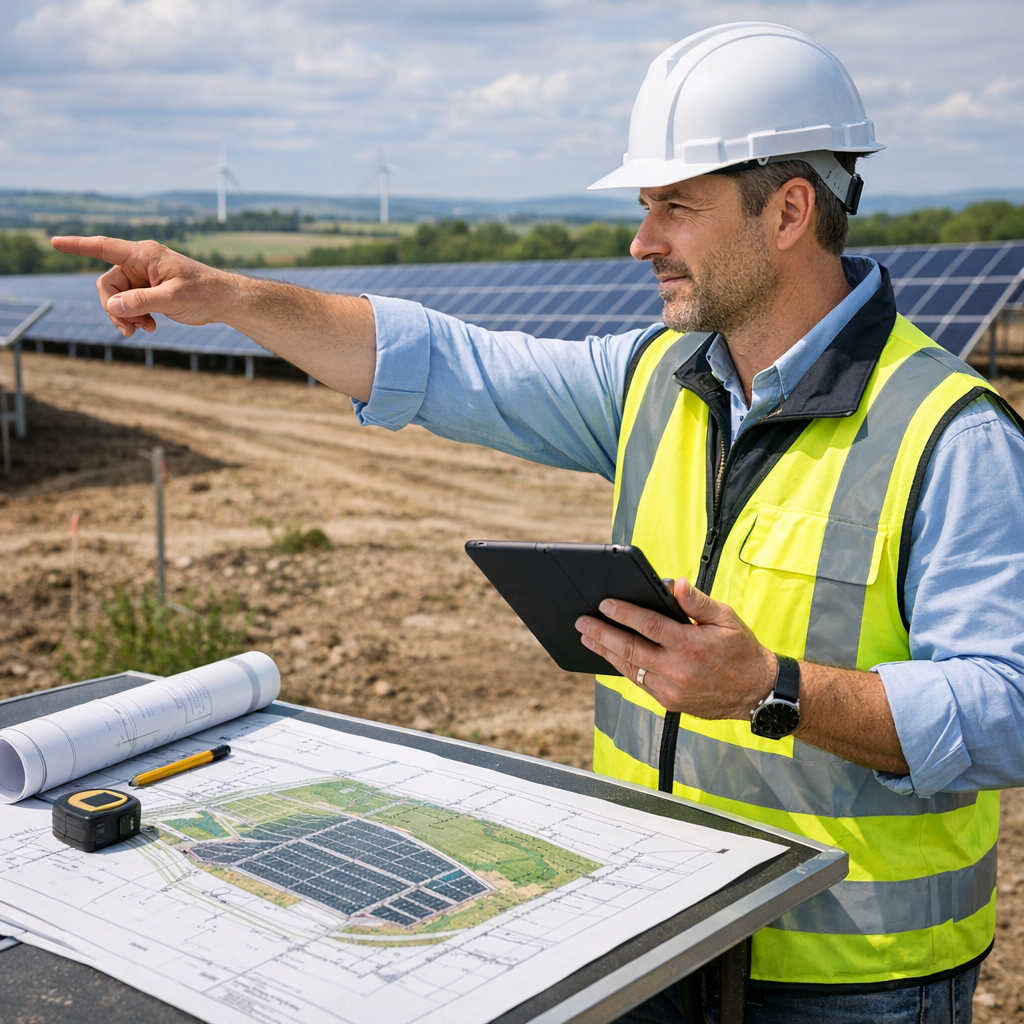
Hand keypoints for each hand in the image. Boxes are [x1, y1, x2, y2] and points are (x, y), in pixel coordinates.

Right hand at [49, 236, 239, 337]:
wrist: (224, 301)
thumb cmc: (204, 293)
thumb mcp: (173, 299)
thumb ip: (141, 302)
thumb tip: (112, 307)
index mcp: (144, 254)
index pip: (104, 247)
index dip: (78, 246)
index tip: (54, 242)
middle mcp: (140, 262)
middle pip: (107, 284)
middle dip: (113, 308)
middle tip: (129, 330)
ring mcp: (143, 277)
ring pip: (117, 298)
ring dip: (125, 317)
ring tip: (145, 331)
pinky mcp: (148, 291)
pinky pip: (129, 305)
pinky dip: (135, 318)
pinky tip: (150, 328)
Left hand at [575, 578, 776, 719]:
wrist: (757, 692)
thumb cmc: (741, 650)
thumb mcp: (726, 618)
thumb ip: (697, 601)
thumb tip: (674, 584)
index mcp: (691, 645)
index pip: (648, 625)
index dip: (623, 613)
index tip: (604, 604)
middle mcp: (678, 670)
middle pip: (630, 649)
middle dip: (602, 633)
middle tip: (582, 622)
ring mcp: (672, 689)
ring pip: (630, 668)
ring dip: (606, 652)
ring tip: (588, 638)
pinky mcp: (670, 702)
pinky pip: (640, 682)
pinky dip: (623, 667)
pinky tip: (611, 656)